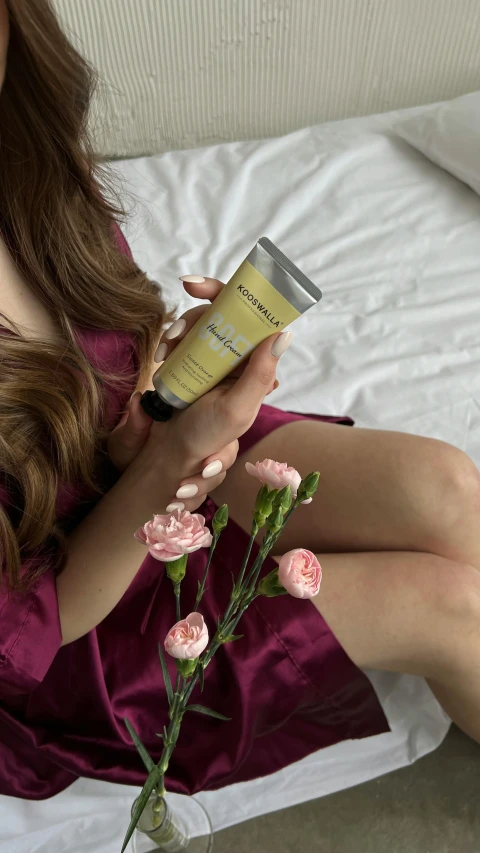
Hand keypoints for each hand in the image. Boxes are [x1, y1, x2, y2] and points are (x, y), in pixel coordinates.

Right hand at [108, 276, 284, 511]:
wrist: (172, 453)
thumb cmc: (207, 435)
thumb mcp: (237, 409)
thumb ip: (260, 374)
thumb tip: (284, 333)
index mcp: (256, 364)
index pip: (251, 317)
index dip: (227, 293)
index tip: (193, 284)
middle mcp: (238, 357)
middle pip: (219, 314)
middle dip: (193, 316)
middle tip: (173, 334)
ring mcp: (215, 358)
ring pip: (199, 324)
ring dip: (177, 330)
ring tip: (164, 352)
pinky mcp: (194, 362)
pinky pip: (183, 339)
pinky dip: (170, 342)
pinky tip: (161, 357)